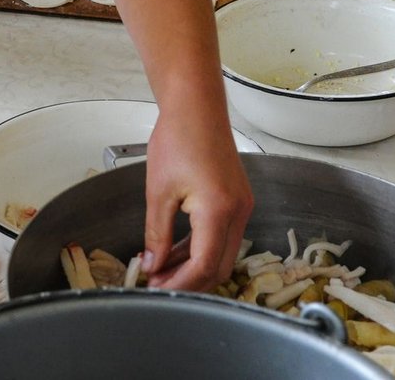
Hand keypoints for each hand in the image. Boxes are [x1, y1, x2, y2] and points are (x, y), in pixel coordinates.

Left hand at [142, 113, 252, 290]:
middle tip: (159, 283)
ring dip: (195, 264)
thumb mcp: (159, 191)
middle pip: (219, 266)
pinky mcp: (238, 199)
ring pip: (222, 252)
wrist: (196, 106)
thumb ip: (157, 233)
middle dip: (190, 281)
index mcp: (219, 210)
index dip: (180, 283)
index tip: (156, 287)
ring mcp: (242, 206)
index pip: (204, 265)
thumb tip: (152, 264)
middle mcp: (238, 211)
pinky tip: (178, 249)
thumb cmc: (177, 138)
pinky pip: (224, 235)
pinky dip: (202, 246)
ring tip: (163, 268)